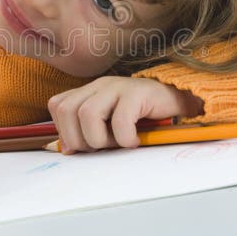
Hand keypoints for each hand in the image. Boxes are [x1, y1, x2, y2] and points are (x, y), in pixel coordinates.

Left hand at [47, 76, 203, 153]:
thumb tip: (67, 150)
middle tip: (101, 147)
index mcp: (90, 91)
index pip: (57, 105)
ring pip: (87, 113)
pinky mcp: (138, 93)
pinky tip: (134, 141)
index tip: (84, 145)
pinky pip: (120, 119)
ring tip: (117, 143)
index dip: (65, 130)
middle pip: (67, 110)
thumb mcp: (110, 125)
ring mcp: (118, 86)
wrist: (178, 103)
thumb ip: (88, 132)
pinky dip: (124, 138)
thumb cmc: (142, 119)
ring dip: (100, 139)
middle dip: (79, 138)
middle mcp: (100, 85)